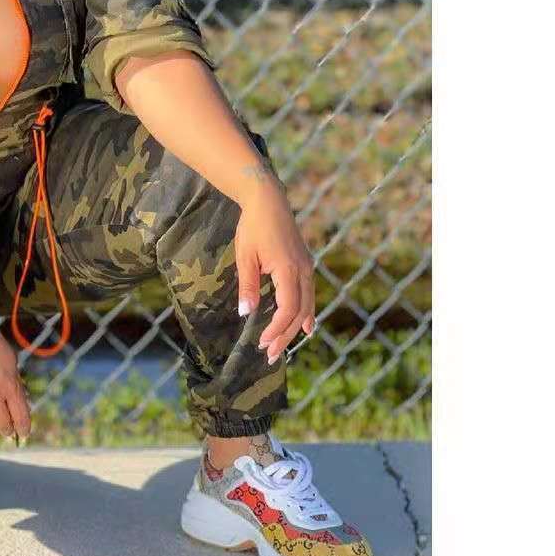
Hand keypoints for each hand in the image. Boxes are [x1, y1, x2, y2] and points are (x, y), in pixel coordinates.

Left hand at [235, 186, 315, 363]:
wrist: (268, 200)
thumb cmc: (253, 226)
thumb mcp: (245, 256)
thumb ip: (248, 286)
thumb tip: (246, 313)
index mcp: (288, 270)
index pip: (287, 309)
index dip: (276, 329)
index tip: (262, 343)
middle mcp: (303, 271)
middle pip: (299, 312)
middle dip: (285, 335)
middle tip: (270, 355)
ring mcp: (307, 267)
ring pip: (307, 305)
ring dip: (295, 328)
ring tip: (283, 347)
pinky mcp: (305, 264)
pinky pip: (309, 294)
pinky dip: (306, 313)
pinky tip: (305, 327)